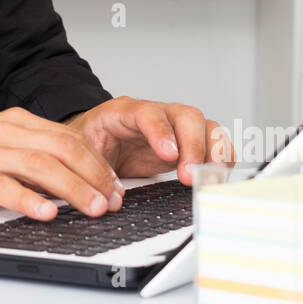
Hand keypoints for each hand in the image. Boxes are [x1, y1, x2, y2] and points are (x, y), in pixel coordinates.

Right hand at [0, 107, 123, 220]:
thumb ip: (32, 156)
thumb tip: (75, 179)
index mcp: (15, 122)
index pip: (68, 138)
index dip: (97, 162)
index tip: (116, 186)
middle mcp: (3, 132)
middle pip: (61, 148)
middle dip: (94, 175)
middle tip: (114, 200)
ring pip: (40, 166)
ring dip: (73, 188)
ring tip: (93, 207)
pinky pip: (3, 186)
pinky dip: (28, 199)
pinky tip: (46, 212)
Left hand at [64, 95, 233, 182]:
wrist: (95, 141)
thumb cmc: (89, 143)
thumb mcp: (81, 150)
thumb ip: (92, 165)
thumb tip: (108, 192)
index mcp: (124, 112)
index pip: (148, 114)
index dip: (161, 133)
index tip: (169, 156)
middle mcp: (156, 115)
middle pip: (186, 116)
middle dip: (193, 146)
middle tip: (190, 175)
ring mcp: (175, 127)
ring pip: (205, 127)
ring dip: (212, 154)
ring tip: (207, 181)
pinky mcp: (188, 143)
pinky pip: (214, 143)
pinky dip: (221, 158)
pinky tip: (217, 176)